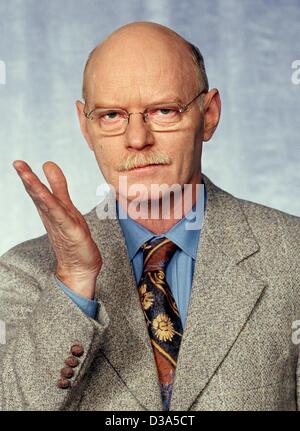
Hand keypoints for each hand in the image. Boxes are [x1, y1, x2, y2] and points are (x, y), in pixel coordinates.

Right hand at [13, 160, 101, 299]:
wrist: (79, 267)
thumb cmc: (72, 237)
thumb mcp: (65, 206)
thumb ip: (57, 186)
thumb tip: (48, 164)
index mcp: (49, 209)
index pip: (37, 190)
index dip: (28, 176)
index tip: (18, 163)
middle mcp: (51, 216)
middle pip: (38, 195)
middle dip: (28, 179)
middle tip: (17, 164)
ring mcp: (60, 224)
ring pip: (47, 204)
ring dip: (38, 190)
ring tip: (28, 176)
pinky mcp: (71, 231)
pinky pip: (62, 216)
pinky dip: (55, 206)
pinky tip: (48, 197)